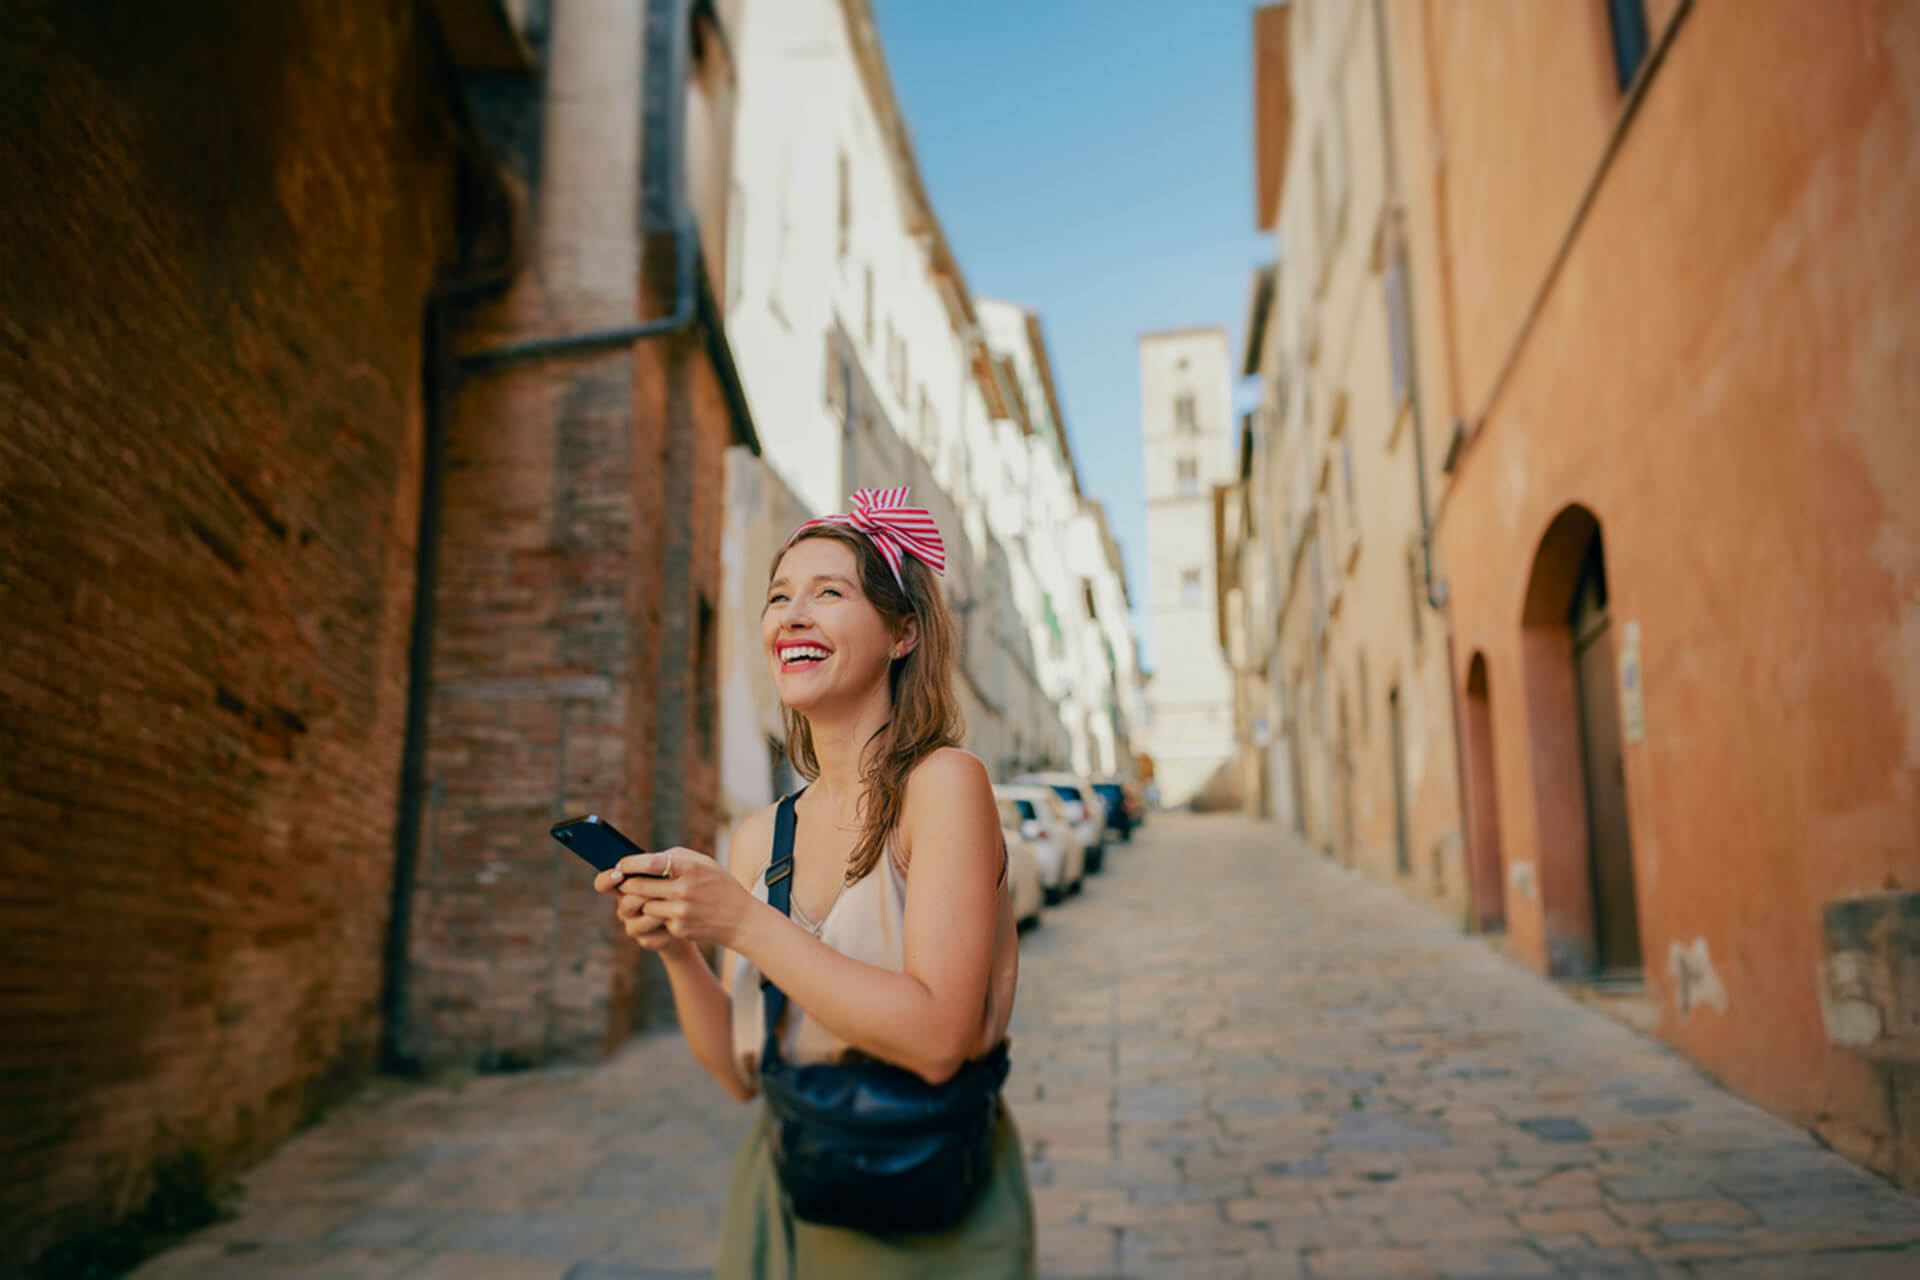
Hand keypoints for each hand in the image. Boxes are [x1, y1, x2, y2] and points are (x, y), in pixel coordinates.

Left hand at [592, 848, 754, 950]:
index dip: (630, 864)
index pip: (650, 863)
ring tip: (649, 898)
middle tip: (622, 883)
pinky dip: (658, 916)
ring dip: (643, 903)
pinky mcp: (680, 929)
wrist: (742, 919)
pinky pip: (656, 921)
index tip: (620, 864)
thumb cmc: (720, 886)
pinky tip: (669, 913)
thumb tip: (644, 859)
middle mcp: (685, 890)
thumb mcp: (704, 863)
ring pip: (644, 906)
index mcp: (690, 868)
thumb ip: (675, 857)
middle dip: (627, 885)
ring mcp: (682, 912)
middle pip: (639, 886)